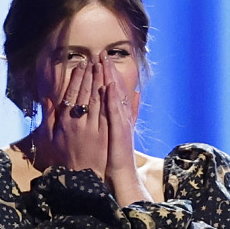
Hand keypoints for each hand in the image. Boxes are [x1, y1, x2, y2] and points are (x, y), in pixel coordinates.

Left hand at [93, 58, 143, 198]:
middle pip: (113, 89)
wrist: (120, 174)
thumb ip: (119, 115)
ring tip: (105, 63)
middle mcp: (119, 117)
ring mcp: (120, 123)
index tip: (100, 59)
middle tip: (102, 54)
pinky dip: (113, 100)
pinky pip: (115, 113)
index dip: (105, 74)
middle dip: (106, 71)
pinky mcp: (119, 132)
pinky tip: (110, 87)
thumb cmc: (113, 156)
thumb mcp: (114, 133)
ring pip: (114, 97)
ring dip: (110, 79)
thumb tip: (129, 97)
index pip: (110, 91)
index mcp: (115, 116)